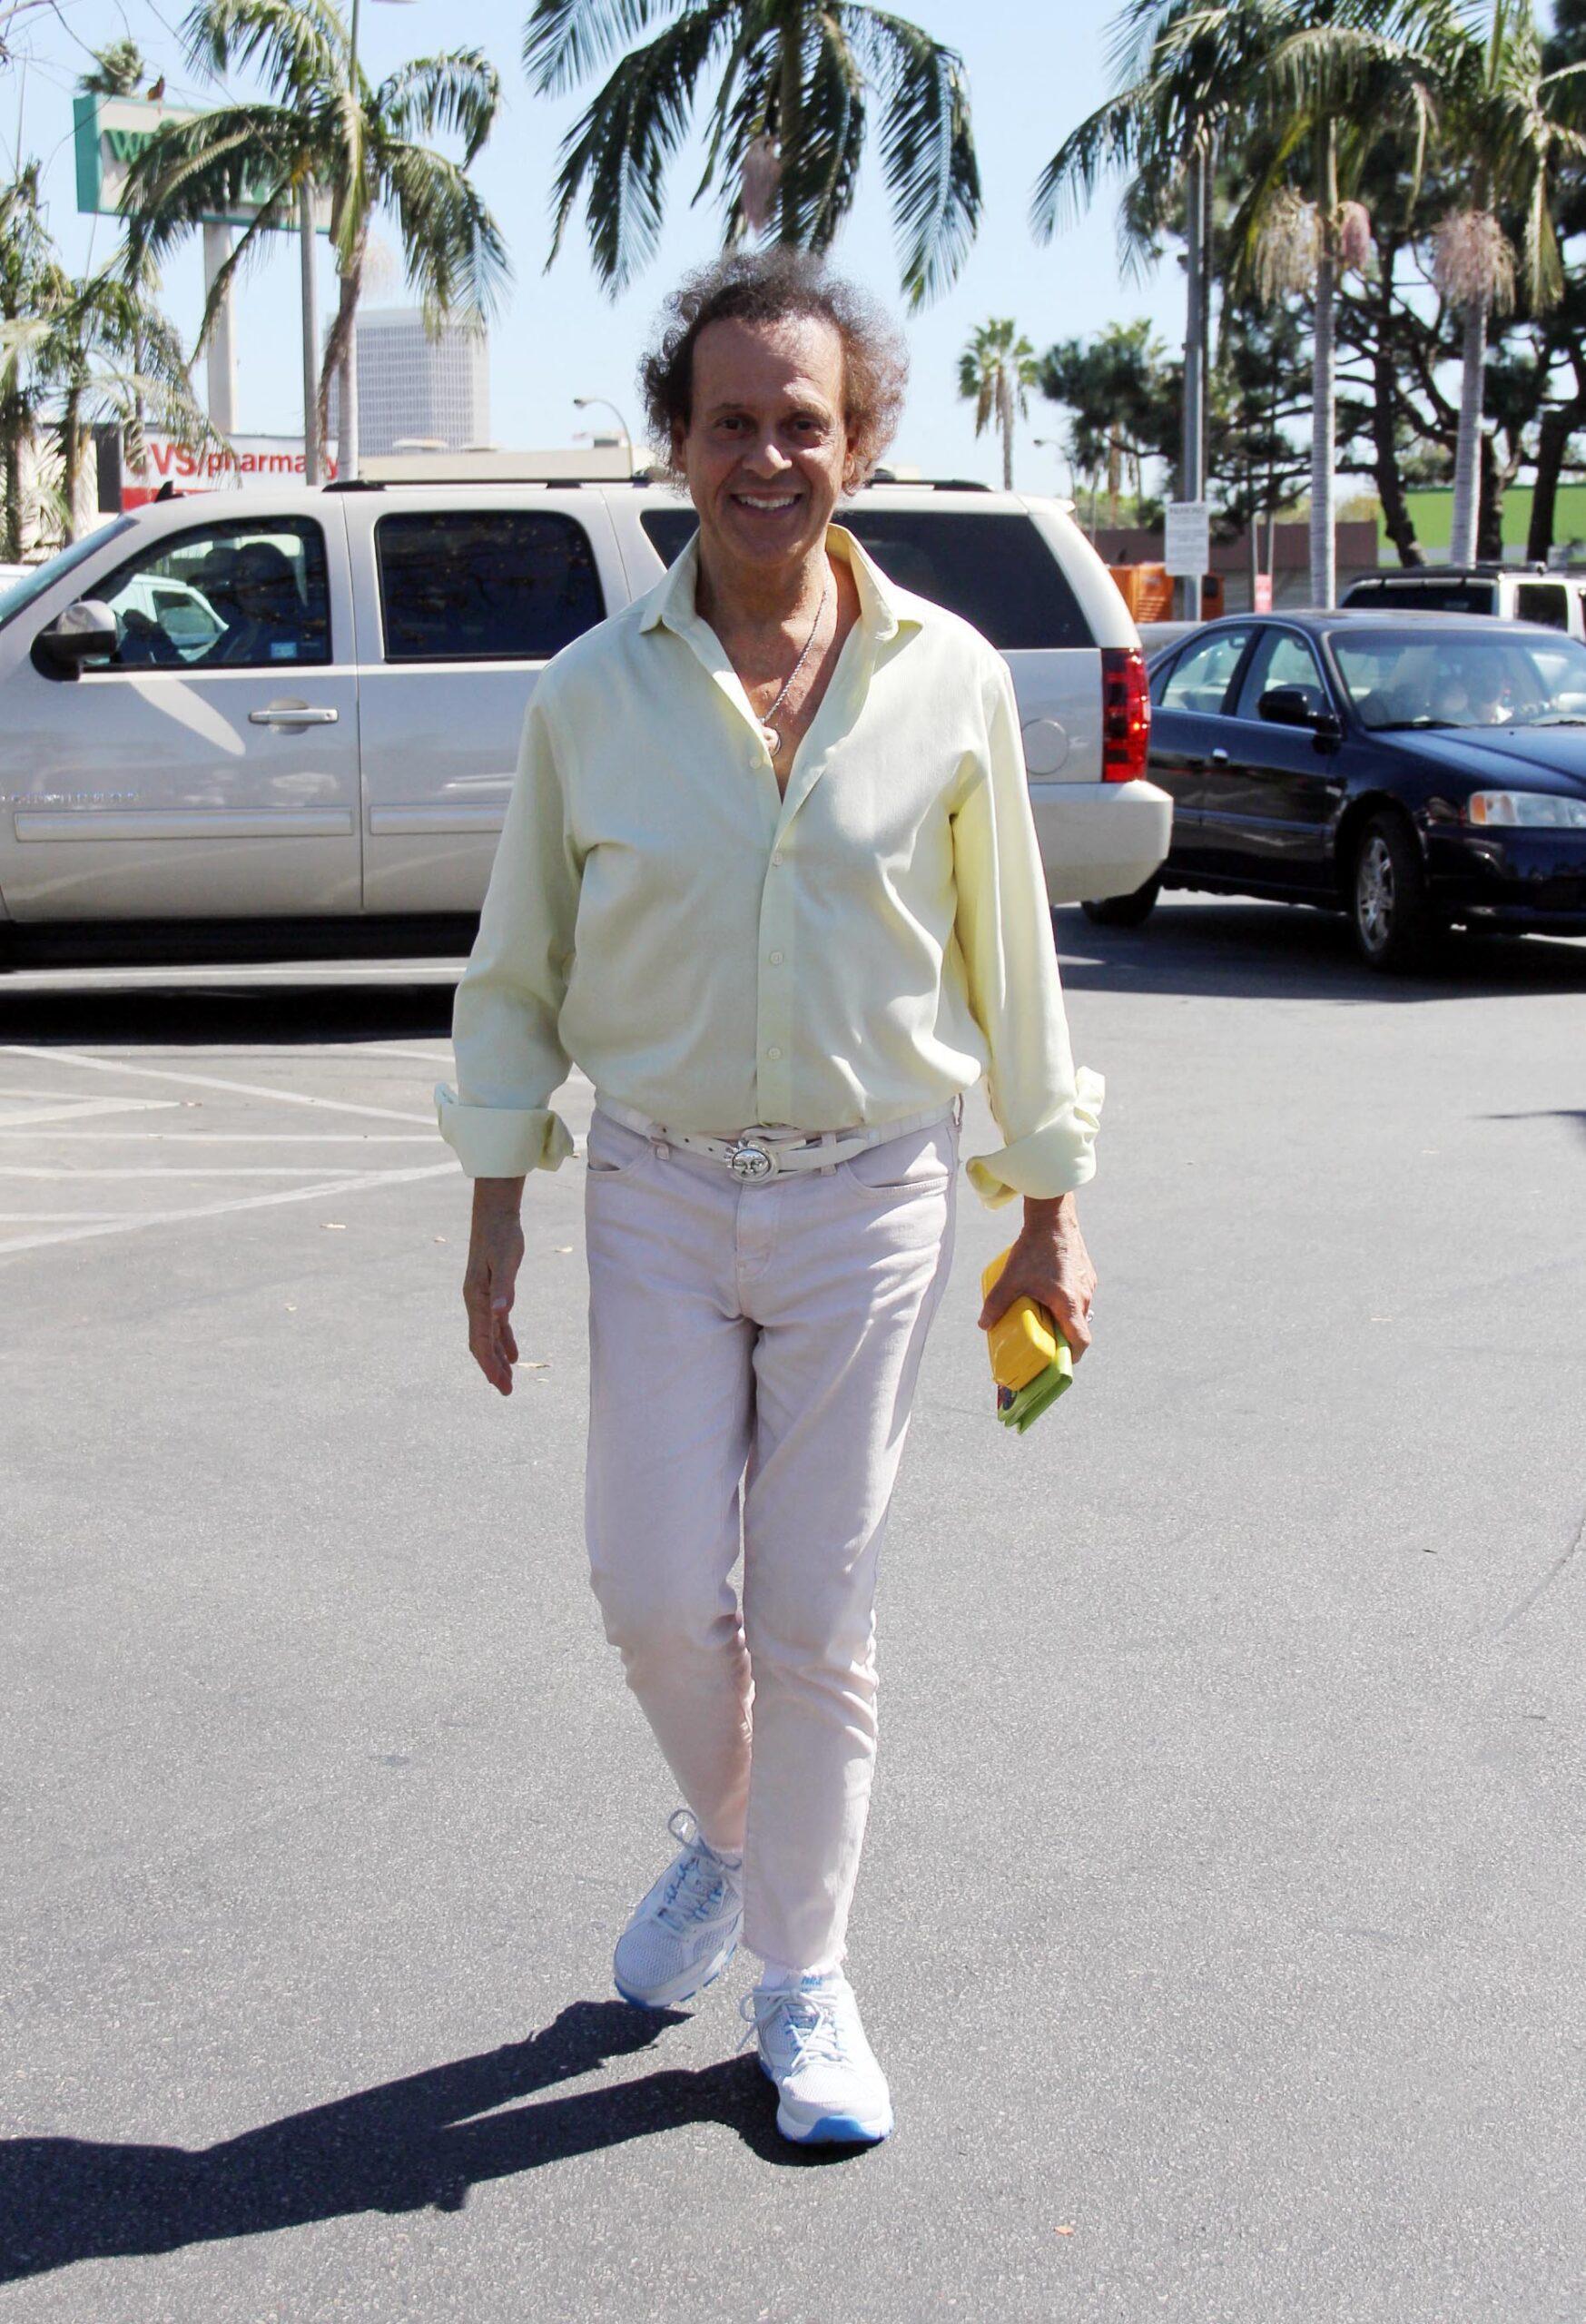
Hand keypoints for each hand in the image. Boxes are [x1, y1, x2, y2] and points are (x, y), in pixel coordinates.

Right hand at [463, 1178, 525, 1394]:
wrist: (494, 1215)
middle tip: (507, 1392)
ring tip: (508, 1381)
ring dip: (497, 1359)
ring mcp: (482, 1298)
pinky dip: (503, 1341)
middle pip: (481, 1344)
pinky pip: (495, 1325)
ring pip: (487, 1337)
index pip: (481, 1340)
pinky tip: (513, 1355)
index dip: (490, 1365)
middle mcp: (475, 1302)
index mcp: (477, 1299)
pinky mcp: (491, 1293)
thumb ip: (505, 1289)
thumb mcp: (506, 1261)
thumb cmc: (502, 1236)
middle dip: (492, 1369)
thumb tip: (502, 1313)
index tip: (500, 1385)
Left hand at [977, 1193, 1095, 1363]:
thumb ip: (996, 1303)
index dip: (1071, 1357)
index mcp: (1070, 1302)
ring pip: (1079, 1311)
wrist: (1053, 1215)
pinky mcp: (1087, 1272)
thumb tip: (983, 1325)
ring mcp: (1088, 1283)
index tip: (1057, 1361)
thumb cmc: (1034, 1247)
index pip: (1080, 1341)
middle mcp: (1084, 1295)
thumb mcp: (1011, 1278)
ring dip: (1064, 1319)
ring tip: (1043, 1317)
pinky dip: (1066, 1303)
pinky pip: (1079, 1296)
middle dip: (1062, 1339)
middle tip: (1043, 1342)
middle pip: (1079, 1328)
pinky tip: (1048, 1294)